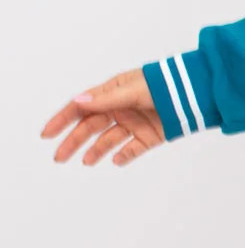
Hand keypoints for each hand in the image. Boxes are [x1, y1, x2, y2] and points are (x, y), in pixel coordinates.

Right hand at [40, 70, 163, 165]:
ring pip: (109, 140)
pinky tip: (115, 161)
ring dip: (96, 150)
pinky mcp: (150, 136)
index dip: (62, 120)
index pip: (80, 108)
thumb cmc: (163, 85)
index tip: (47, 134)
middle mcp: (119, 109)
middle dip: (73, 141)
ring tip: (85, 162)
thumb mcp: (132, 91)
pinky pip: (133, 149)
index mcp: (111, 93)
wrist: (195, 95)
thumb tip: (78, 102)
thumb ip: (106, 100)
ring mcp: (134, 123)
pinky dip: (124, 156)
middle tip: (59, 157)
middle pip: (90, 127)